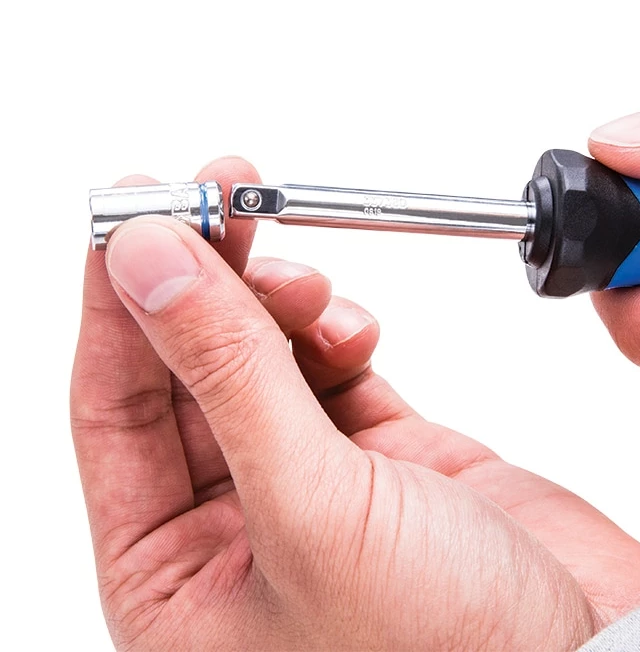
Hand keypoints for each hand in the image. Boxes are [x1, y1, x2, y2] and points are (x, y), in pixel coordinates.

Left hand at [71, 158, 639, 651]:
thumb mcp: (312, 509)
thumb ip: (227, 374)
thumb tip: (147, 265)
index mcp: (174, 584)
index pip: (113, 412)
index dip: (122, 301)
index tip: (138, 205)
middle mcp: (234, 535)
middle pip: (189, 371)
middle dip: (207, 281)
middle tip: (220, 194)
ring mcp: (314, 490)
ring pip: (263, 360)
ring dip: (278, 303)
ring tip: (304, 280)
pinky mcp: (386, 460)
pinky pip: (334, 369)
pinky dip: (337, 331)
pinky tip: (352, 323)